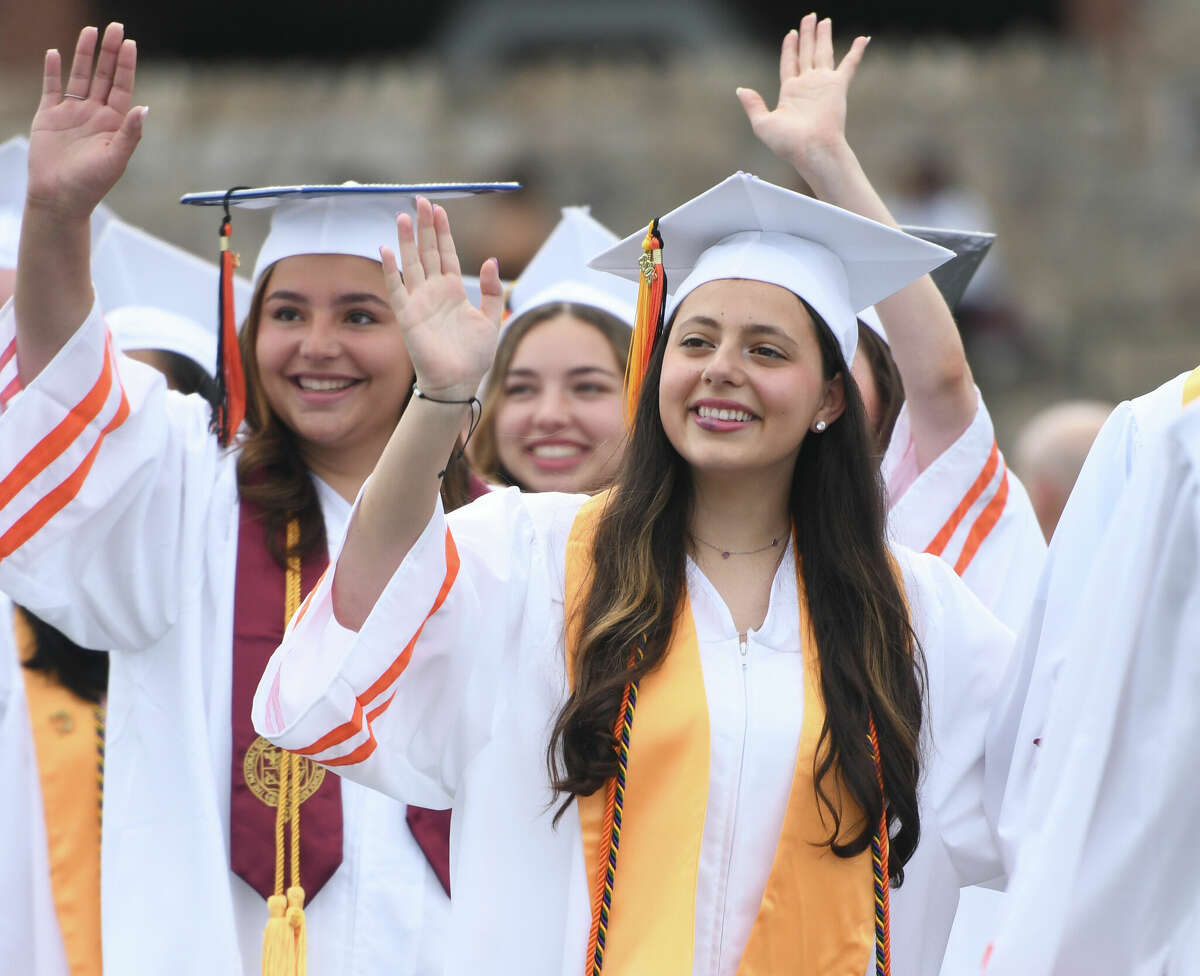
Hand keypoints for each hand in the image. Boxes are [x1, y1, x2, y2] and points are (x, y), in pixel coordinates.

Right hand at [26, 23, 145, 221]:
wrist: (59, 198)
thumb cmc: (91, 184)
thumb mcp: (116, 159)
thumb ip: (130, 134)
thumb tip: (145, 109)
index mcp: (114, 123)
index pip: (123, 87)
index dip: (126, 65)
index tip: (130, 43)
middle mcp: (95, 114)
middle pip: (104, 76)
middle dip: (110, 52)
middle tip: (115, 27)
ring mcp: (72, 113)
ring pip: (80, 76)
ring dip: (85, 54)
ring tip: (90, 31)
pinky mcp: (49, 116)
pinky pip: (51, 88)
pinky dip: (52, 70)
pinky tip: (54, 53)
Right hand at [380, 197, 502, 400]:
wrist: (459, 381)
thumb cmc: (474, 355)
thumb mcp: (491, 319)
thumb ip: (491, 290)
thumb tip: (490, 261)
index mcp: (453, 291)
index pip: (446, 253)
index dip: (442, 231)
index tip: (439, 209)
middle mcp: (434, 292)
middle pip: (427, 252)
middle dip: (424, 227)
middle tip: (421, 201)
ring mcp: (419, 301)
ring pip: (411, 264)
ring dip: (406, 241)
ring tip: (402, 217)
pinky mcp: (408, 315)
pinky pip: (396, 288)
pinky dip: (390, 269)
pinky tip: (385, 249)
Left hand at [736, 14, 867, 177]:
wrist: (811, 149)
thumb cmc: (788, 143)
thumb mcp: (763, 124)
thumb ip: (753, 105)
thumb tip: (740, 90)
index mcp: (790, 92)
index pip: (789, 63)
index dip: (789, 48)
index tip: (790, 34)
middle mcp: (807, 85)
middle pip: (806, 53)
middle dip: (807, 35)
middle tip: (809, 17)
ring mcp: (823, 84)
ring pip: (823, 52)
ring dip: (823, 36)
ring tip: (824, 21)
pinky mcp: (838, 87)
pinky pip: (849, 64)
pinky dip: (856, 51)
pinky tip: (862, 38)